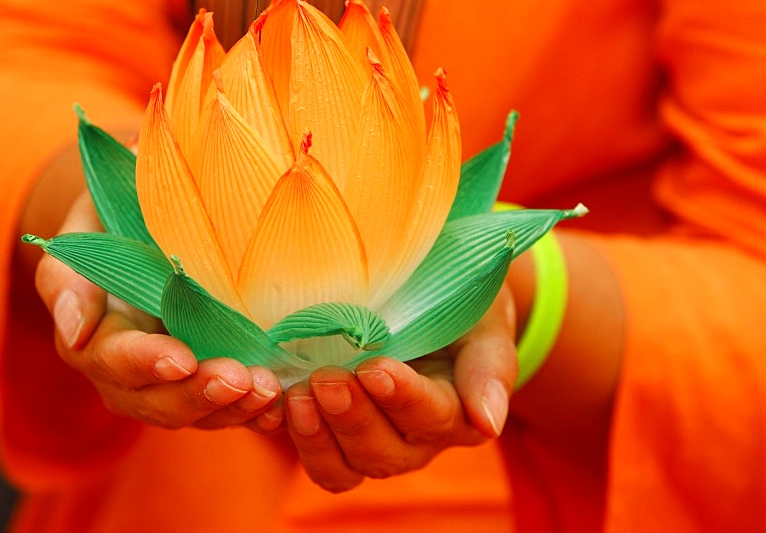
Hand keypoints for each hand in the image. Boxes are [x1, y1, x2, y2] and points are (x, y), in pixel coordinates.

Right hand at [34, 190, 284, 430]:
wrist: (146, 220)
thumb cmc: (113, 217)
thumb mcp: (86, 228)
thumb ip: (69, 273)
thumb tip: (74, 330)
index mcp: (91, 336)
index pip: (112, 359)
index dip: (145, 363)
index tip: (181, 358)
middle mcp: (126, 372)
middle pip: (155, 400)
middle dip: (196, 395)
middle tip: (238, 380)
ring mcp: (168, 383)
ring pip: (194, 413)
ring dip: (232, 408)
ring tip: (267, 390)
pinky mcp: (204, 382)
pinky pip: (226, 410)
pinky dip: (253, 413)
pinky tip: (279, 404)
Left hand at [283, 287, 518, 491]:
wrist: (429, 296)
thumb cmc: (462, 304)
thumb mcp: (484, 320)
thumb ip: (490, 367)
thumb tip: (489, 423)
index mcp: (460, 413)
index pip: (433, 418)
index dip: (404, 400)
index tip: (376, 369)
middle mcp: (416, 441)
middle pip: (385, 453)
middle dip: (353, 418)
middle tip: (327, 379)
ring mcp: (373, 444)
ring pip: (346, 468)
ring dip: (318, 436)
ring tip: (296, 395)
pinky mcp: (334, 437)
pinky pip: (316, 459)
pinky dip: (293, 437)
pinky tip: (274, 401)